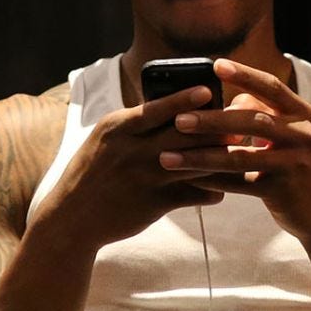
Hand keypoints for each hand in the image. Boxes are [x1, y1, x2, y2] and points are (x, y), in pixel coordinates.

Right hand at [32, 84, 226, 251]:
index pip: (157, 109)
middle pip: (183, 134)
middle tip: (238, 123)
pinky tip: (222, 189)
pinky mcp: (154, 203)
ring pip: (194, 164)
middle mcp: (132, 151)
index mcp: (118, 129)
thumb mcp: (106, 140)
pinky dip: (211, 192)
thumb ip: (136, 124)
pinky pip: (193, 194)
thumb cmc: (92, 172)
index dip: (185, 99)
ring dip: (219, 159)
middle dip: (214, 129)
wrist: (71, 219)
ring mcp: (144, 178)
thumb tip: (173, 106)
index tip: (208, 91)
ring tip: (239, 152)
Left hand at [159, 59, 310, 241]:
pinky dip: (213, 181)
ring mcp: (295, 162)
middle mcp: (302, 134)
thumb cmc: (297, 168)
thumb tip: (230, 98)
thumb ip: (263, 115)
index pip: (271, 87)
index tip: (215, 65)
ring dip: (202, 156)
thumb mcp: (289, 135)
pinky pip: (241, 183)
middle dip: (212, 120)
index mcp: (303, 114)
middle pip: (252, 120)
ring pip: (240, 155)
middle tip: (179, 119)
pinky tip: (189, 180)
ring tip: (169, 156)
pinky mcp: (284, 189)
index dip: (244, 75)